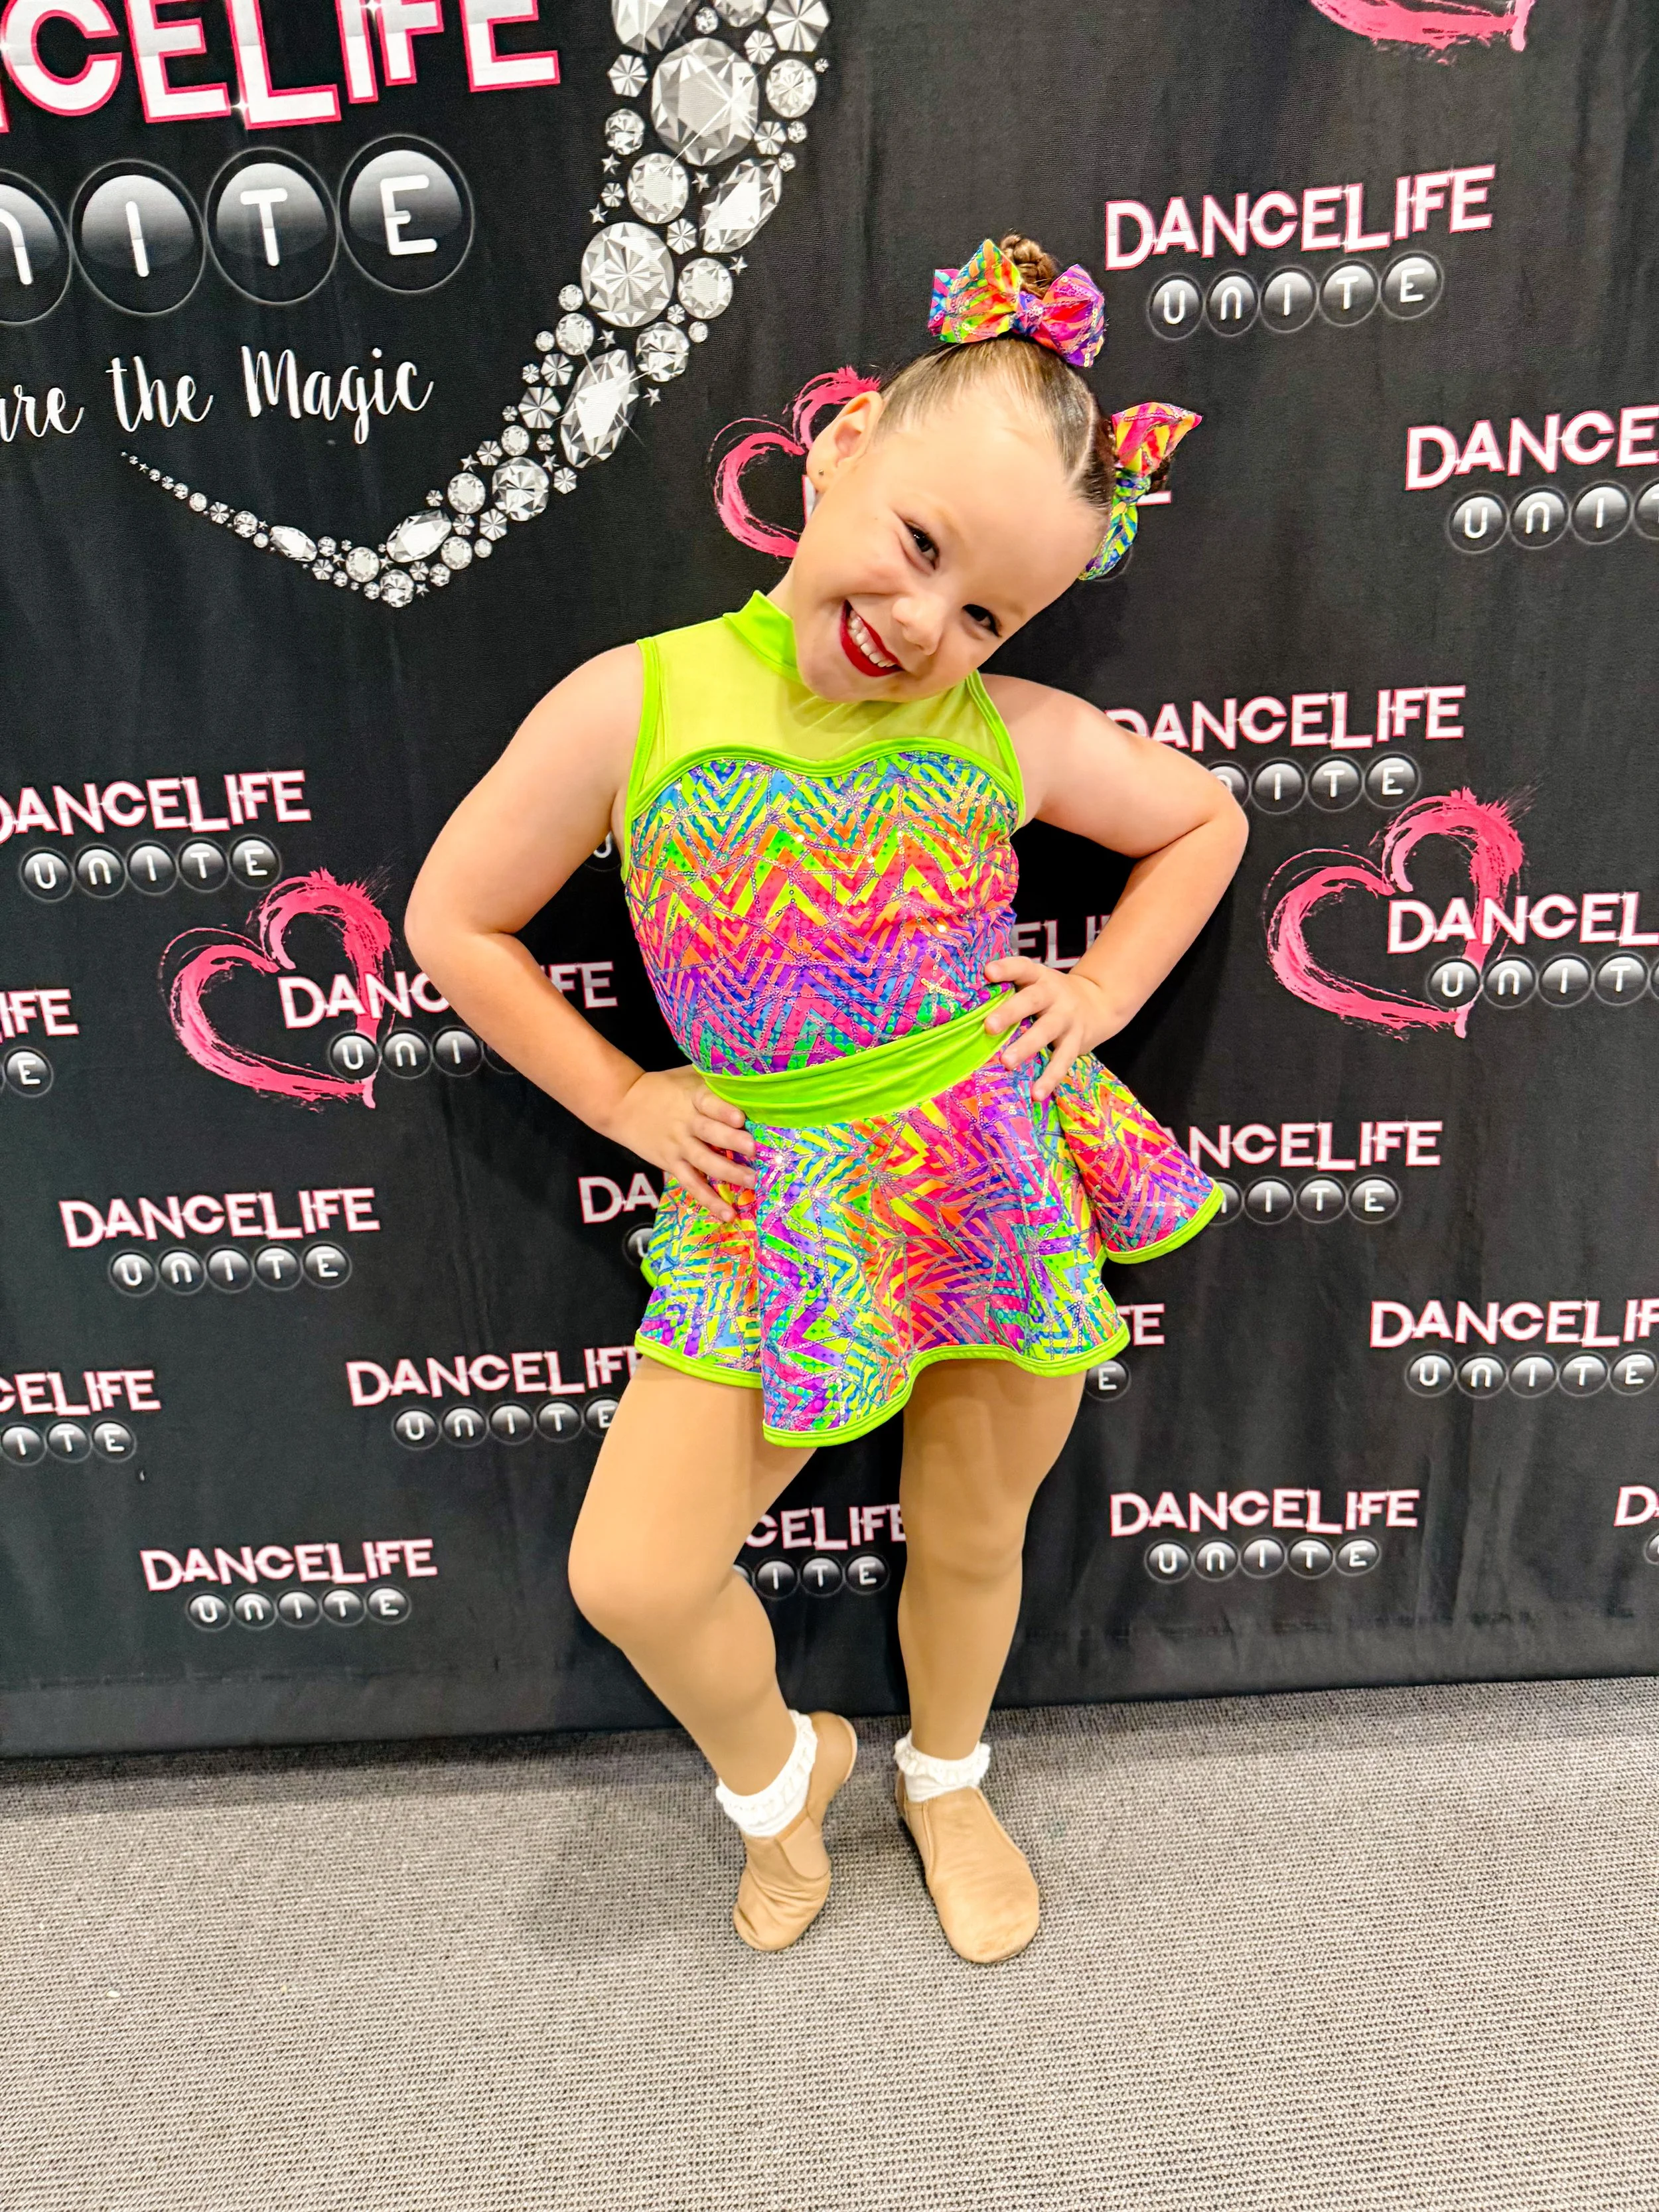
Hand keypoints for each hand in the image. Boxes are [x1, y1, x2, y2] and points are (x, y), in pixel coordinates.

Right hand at [602, 1066, 756, 1224]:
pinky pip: (692, 1185)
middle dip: (732, 1141)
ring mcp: (678, 1146)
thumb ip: (713, 1079)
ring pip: (704, 1162)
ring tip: (750, 1181)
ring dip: (728, 1172)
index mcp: (691, 1097)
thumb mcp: (687, 1075)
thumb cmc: (664, 1087)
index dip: (723, 1110)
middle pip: (709, 1133)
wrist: (623, 1104)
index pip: (708, 1102)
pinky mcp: (672, 1165)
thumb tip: (750, 1076)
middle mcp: (685, 1123)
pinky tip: (728, 1213)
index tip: (740, 1118)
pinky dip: (709, 1200)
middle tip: (753, 1149)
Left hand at [982, 958, 1127, 1104]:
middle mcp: (1054, 994)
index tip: (988, 972)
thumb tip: (967, 1005)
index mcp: (1039, 977)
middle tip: (989, 1026)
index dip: (1006, 969)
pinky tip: (1036, 1094)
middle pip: (1032, 1000)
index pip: (1022, 967)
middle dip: (1010, 1013)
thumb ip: (1010, 989)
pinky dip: (1050, 1078)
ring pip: (1046, 1032)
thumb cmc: (1051, 995)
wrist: (1099, 1002)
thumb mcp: (1036, 983)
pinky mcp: (1076, 1041)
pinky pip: (1062, 1060)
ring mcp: (1067, 1018)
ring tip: (1007, 1063)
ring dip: (1026, 1047)